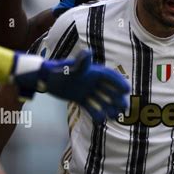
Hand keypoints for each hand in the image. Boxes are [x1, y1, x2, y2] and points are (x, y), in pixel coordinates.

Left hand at [13, 51, 129, 121]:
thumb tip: (88, 53)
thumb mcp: (71, 67)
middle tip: (124, 107)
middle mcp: (93, 81)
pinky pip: (91, 107)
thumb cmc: (59, 70)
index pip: (110, 77)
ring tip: (115, 116)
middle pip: (109, 90)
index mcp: (94, 72)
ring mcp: (88, 91)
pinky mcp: (81, 99)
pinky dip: (96, 113)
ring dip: (109, 108)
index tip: (126, 90)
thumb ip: (81, 63)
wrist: (46, 78)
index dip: (119, 83)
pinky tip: (100, 121)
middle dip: (117, 99)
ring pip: (102, 100)